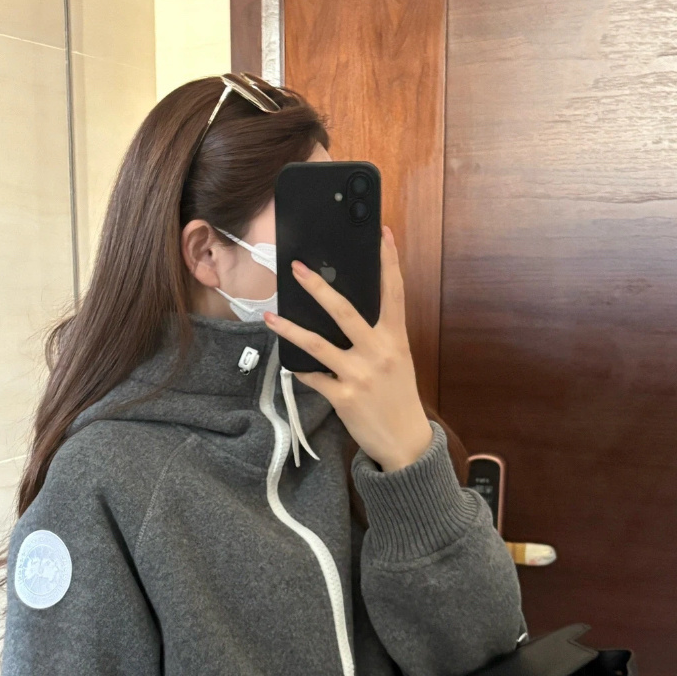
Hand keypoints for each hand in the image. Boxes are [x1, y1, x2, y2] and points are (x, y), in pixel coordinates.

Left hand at [265, 227, 432, 471]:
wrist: (405, 441)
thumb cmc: (399, 396)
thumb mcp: (397, 360)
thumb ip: (378, 335)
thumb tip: (348, 312)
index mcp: (396, 338)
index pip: (394, 292)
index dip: (388, 261)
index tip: (381, 234)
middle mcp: (379, 352)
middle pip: (345, 311)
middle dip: (319, 288)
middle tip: (298, 268)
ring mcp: (360, 374)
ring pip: (317, 344)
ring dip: (290, 329)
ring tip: (271, 317)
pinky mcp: (343, 396)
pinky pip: (313, 376)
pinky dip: (300, 369)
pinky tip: (289, 362)